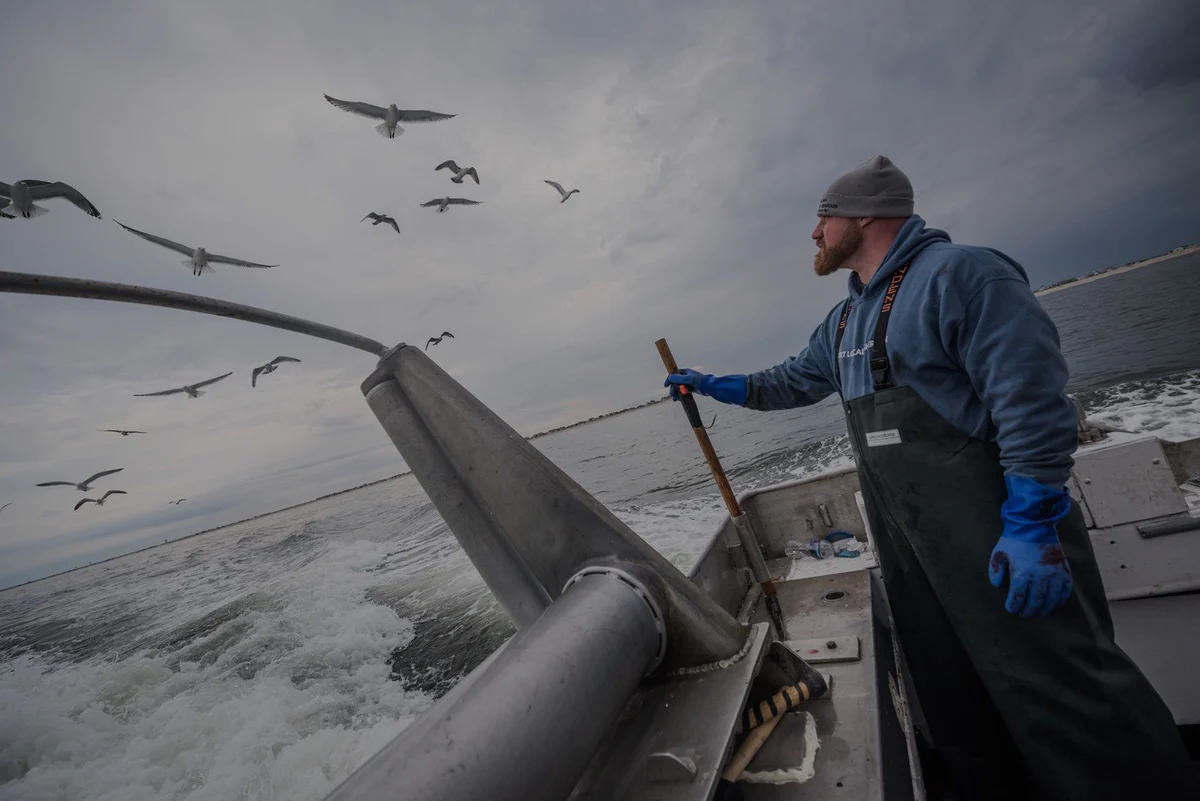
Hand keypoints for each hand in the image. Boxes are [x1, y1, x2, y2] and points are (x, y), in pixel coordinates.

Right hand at [664, 369, 747, 405]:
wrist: (710, 387)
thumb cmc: (700, 381)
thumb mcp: (688, 379)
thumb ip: (679, 378)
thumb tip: (670, 378)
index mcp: (685, 372)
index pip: (674, 375)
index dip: (669, 380)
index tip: (666, 385)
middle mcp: (686, 377)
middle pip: (675, 382)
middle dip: (673, 388)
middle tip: (672, 394)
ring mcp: (688, 383)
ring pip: (679, 388)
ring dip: (676, 393)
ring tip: (675, 399)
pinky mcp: (691, 389)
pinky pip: (683, 391)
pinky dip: (680, 395)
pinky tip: (679, 399)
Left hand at [988, 475, 1072, 616]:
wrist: (1034, 524)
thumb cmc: (1014, 540)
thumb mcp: (998, 553)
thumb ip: (996, 570)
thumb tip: (997, 585)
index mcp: (1021, 574)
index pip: (1018, 598)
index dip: (1014, 607)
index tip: (1012, 609)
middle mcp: (1039, 577)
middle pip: (1035, 602)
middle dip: (1028, 611)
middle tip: (1024, 614)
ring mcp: (1054, 574)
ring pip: (1051, 600)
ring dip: (1044, 609)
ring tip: (1039, 612)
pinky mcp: (1064, 570)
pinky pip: (1065, 591)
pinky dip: (1060, 600)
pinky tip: (1054, 603)